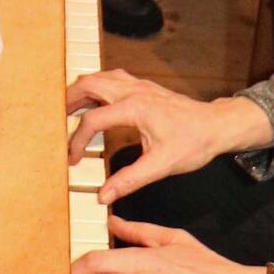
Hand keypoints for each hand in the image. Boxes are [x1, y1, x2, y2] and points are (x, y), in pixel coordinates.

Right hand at [66, 70, 273, 204]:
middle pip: (88, 85)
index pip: (92, 121)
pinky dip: (96, 87)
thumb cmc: (194, 142)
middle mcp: (134, 91)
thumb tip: (104, 196)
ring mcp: (139, 85)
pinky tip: (95, 101)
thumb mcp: (161, 166)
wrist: (216, 126)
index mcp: (135, 108)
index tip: (73, 160)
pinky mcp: (144, 87)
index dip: (77, 142)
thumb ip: (130, 181)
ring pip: (99, 77)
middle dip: (68, 102)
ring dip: (81, 91)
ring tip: (69, 110)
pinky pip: (111, 78)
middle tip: (56, 121)